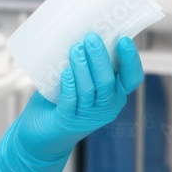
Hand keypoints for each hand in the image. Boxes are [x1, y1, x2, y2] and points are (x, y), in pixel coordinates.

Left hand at [0, 33, 143, 171]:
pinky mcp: (67, 120)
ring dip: (83, 67)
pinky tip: (65, 73)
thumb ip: (84, 64)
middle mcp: (105, 107)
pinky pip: (72, 101)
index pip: (131, 78)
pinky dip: (70, 86)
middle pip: (108, 81)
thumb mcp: (78, 81)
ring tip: (75, 49)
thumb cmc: (60, 102)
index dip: (131, 60)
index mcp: (113, 95)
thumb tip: (81, 35)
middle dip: (100, 58)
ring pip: (90, 90)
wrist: (40, 136)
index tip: (123, 39)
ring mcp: (87, 115)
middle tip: (90, 37)